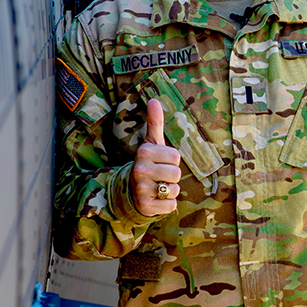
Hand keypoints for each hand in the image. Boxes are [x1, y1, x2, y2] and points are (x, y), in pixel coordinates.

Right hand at [131, 98, 181, 215]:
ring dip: (170, 191)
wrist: (130, 191)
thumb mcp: (151, 143)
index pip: (176, 157)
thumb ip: (155, 122)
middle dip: (172, 176)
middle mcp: (140, 170)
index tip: (160, 162)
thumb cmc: (148, 163)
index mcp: (144, 153)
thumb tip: (153, 99)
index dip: (172, 161)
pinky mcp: (145, 207)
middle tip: (159, 176)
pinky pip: (171, 206)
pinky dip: (168, 204)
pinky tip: (156, 199)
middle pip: (176, 173)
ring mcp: (141, 190)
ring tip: (157, 187)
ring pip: (174, 190)